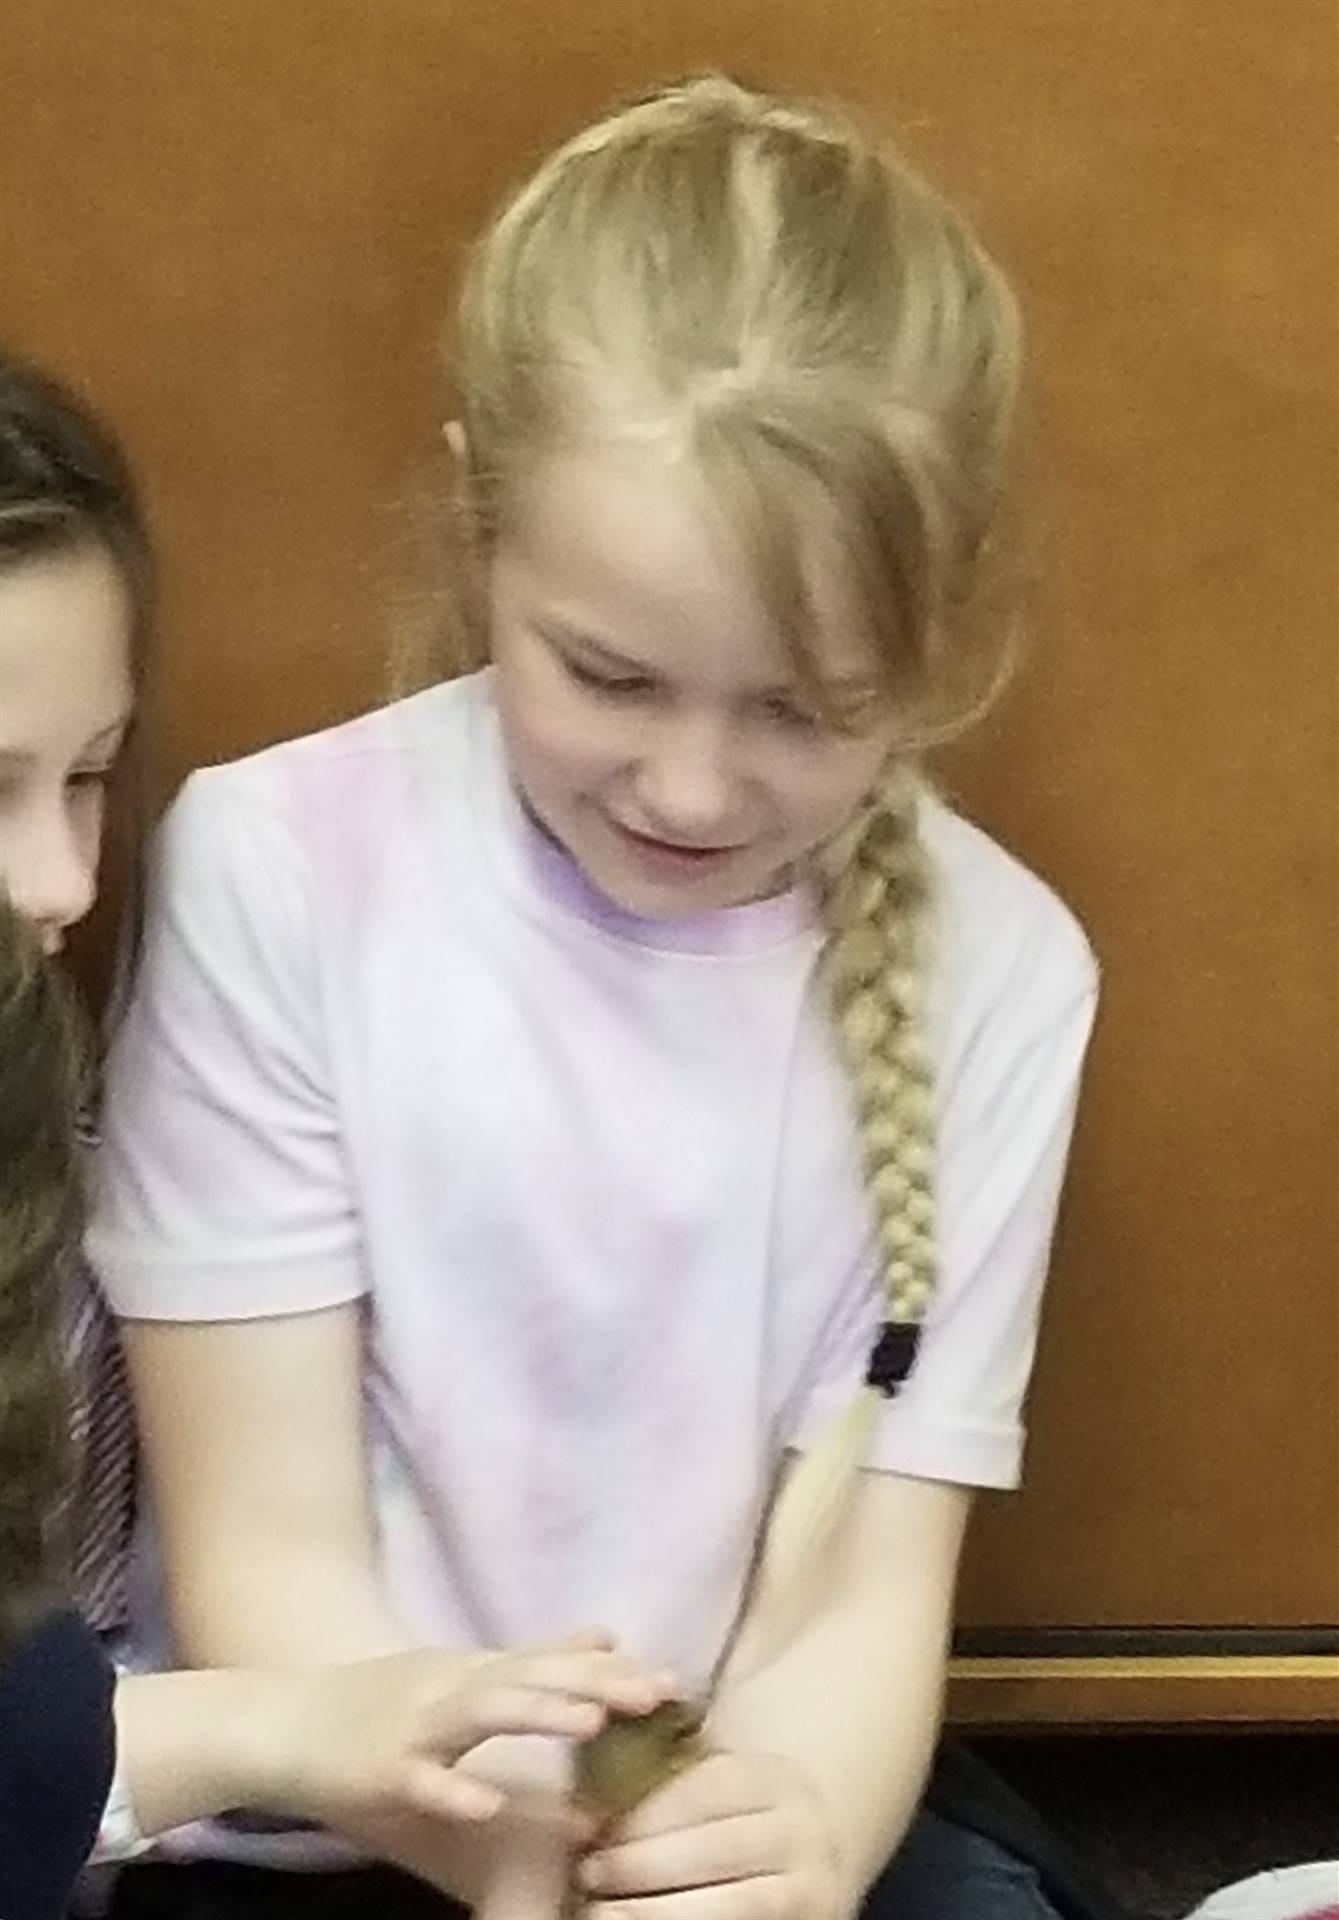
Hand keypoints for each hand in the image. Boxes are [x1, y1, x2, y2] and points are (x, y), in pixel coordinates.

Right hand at [265, 1629, 675, 1827]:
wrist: (279, 1720)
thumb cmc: (378, 1704)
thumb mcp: (462, 1673)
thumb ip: (535, 1659)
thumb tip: (608, 1635)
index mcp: (478, 1671)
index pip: (556, 1665)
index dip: (615, 1672)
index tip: (676, 1681)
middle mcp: (454, 1688)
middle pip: (533, 1679)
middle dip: (596, 1687)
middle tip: (659, 1694)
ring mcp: (416, 1727)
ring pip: (482, 1716)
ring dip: (536, 1716)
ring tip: (591, 1726)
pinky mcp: (380, 1770)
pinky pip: (420, 1783)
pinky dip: (451, 1792)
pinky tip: (485, 1806)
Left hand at [577, 1747, 850, 1919]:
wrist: (801, 1857)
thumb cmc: (728, 1815)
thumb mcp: (713, 1782)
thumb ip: (666, 1778)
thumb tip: (585, 1806)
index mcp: (777, 1780)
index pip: (712, 1787)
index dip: (650, 1811)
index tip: (591, 1826)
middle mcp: (803, 1832)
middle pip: (721, 1847)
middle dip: (647, 1864)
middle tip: (589, 1872)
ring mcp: (809, 1887)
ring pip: (739, 1903)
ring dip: (662, 1909)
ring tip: (604, 1911)